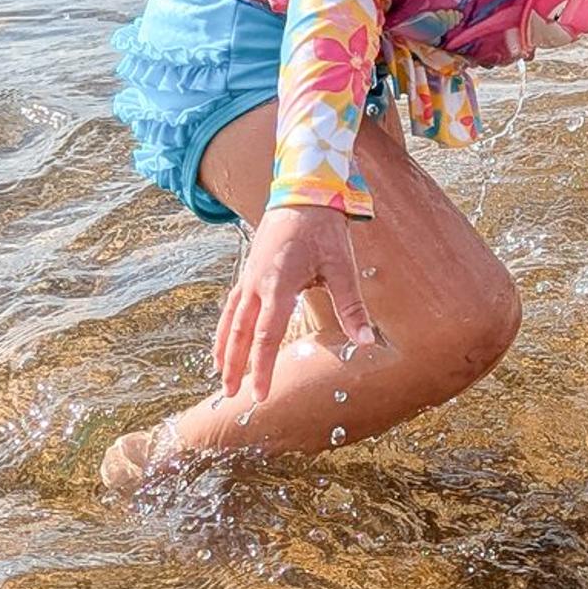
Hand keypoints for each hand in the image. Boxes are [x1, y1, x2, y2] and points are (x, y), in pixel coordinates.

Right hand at [218, 203, 378, 402]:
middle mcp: (257, 283)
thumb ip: (351, 306)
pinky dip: (225, 326)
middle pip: (241, 333)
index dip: (262, 368)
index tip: (261, 395)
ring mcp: (249, 276)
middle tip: (230, 396)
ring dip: (225, 349)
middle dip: (235, 366)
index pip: (266, 336)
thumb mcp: (342, 266)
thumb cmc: (324, 229)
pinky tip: (224, 341)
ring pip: (231, 320)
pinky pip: (232, 305)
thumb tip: (367, 340)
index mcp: (279, 284)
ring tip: (220, 375)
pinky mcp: (249, 271)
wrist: (303, 192)